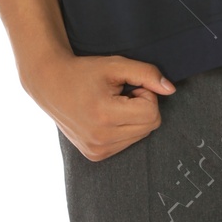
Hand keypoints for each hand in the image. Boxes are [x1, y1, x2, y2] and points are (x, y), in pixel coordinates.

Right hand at [21, 51, 174, 161]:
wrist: (50, 84)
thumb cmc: (84, 72)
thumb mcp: (116, 65)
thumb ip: (147, 74)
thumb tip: (171, 90)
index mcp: (104, 116)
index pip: (152, 113)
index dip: (146, 94)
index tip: (129, 87)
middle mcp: (100, 139)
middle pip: (150, 127)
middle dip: (142, 107)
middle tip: (121, 95)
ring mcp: (97, 150)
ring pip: (141, 136)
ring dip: (133, 119)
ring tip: (111, 105)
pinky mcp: (95, 155)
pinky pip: (127, 143)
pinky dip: (123, 129)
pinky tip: (105, 117)